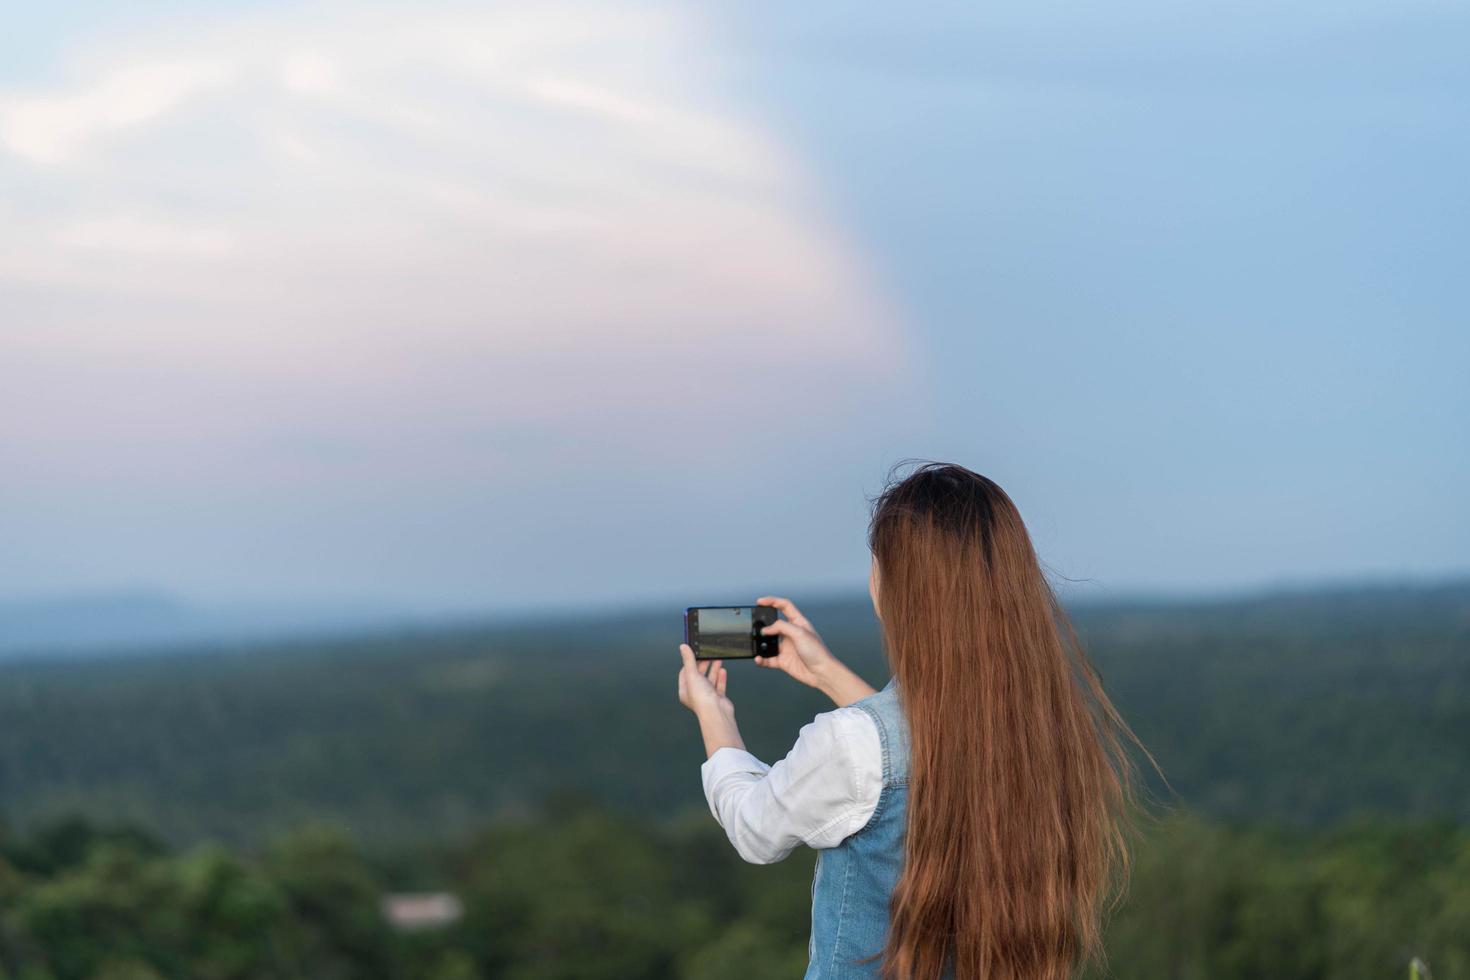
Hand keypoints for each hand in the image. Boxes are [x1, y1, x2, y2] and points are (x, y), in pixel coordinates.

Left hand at [678, 644, 729, 715]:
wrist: (716, 712)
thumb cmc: (701, 698)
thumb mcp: (692, 675)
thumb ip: (689, 660)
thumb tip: (683, 648)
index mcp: (685, 691)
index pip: (685, 673)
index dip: (689, 662)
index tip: (694, 654)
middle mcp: (695, 694)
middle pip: (699, 675)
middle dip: (703, 664)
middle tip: (708, 654)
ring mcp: (707, 696)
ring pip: (710, 679)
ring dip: (713, 669)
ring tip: (717, 659)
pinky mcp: (718, 698)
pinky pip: (719, 686)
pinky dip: (721, 678)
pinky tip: (722, 671)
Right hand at [755, 596, 877, 707]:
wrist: (822, 673)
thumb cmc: (817, 652)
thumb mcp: (800, 633)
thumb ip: (782, 627)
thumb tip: (767, 629)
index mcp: (798, 623)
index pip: (784, 606)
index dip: (772, 601)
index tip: (760, 601)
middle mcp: (791, 634)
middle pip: (774, 624)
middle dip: (763, 624)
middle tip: (754, 624)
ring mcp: (786, 647)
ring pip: (768, 642)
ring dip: (760, 643)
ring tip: (755, 642)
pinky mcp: (783, 661)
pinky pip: (768, 659)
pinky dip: (762, 659)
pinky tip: (758, 659)